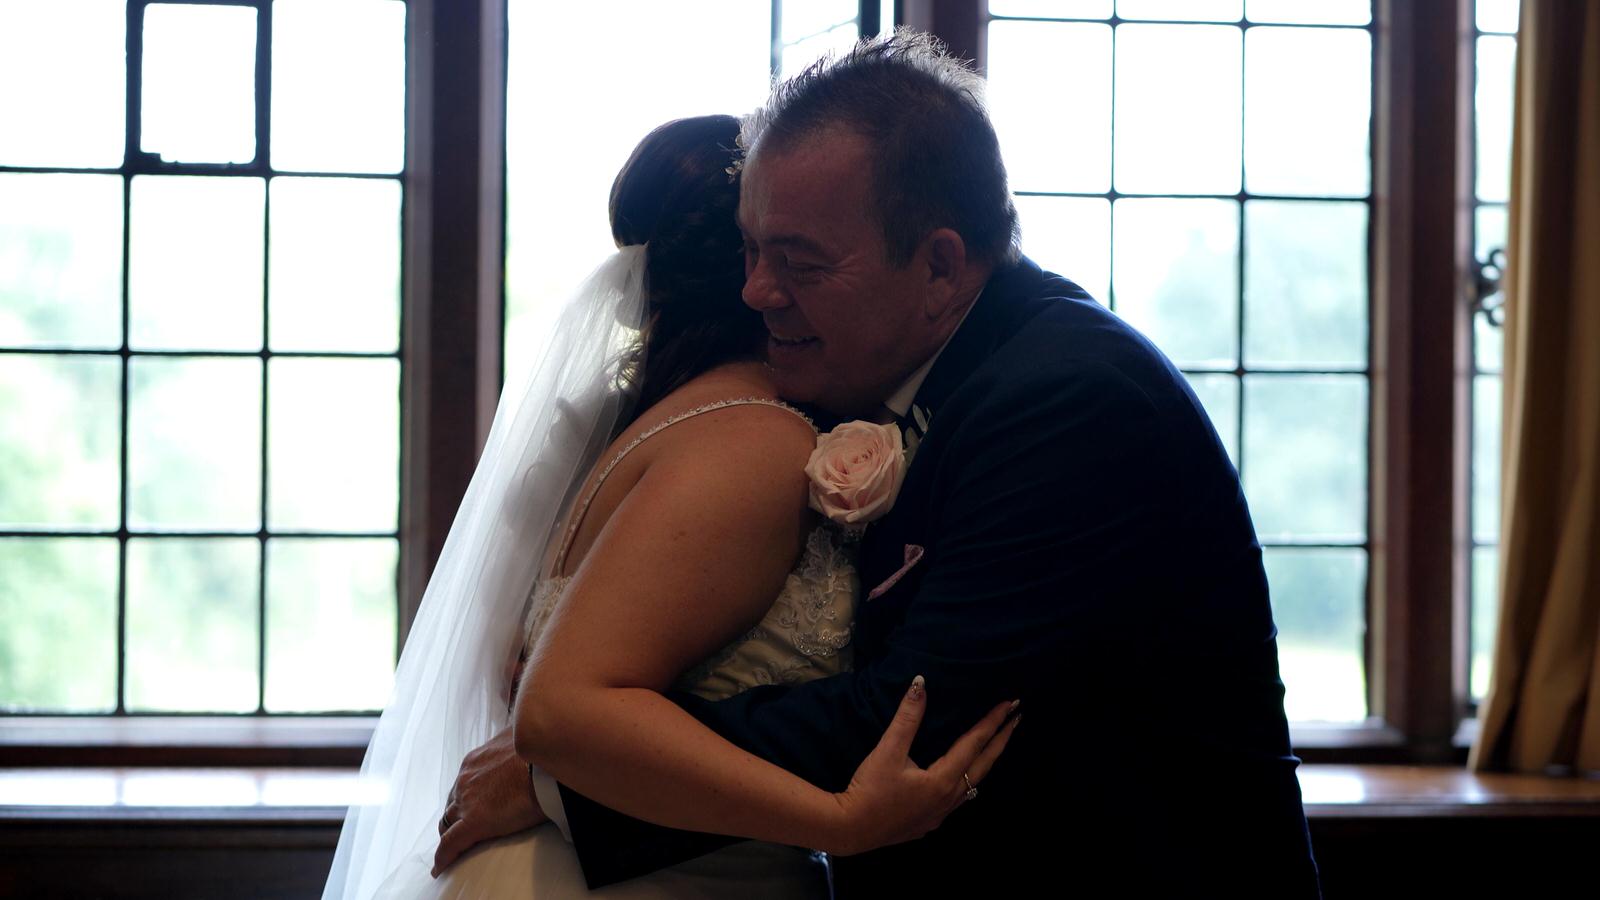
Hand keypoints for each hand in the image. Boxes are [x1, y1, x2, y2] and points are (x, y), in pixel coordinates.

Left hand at [432, 726, 549, 876]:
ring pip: (447, 823)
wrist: (547, 764)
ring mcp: (467, 801)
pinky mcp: (474, 822)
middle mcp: (465, 779)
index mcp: (475, 761)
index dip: (465, 797)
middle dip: (455, 815)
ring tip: (454, 849)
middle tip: (463, 827)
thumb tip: (527, 736)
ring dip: (449, 834)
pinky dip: (444, 857)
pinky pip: (450, 844)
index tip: (472, 804)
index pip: (464, 783)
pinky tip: (441, 868)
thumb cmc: (539, 749)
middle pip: (452, 803)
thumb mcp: (521, 737)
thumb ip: (516, 741)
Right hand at [823, 677, 1019, 856]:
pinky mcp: (930, 821)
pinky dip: (969, 779)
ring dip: (987, 760)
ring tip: (995, 744)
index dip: (992, 722)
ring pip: (974, 783)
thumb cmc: (870, 789)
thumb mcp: (887, 750)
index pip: (975, 743)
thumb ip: (907, 718)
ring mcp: (941, 813)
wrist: (851, 829)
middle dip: (1001, 740)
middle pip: (983, 764)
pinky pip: (960, 797)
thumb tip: (921, 684)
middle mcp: (950, 798)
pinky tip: (963, 777)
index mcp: (943, 779)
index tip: (1010, 705)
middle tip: (1016, 719)